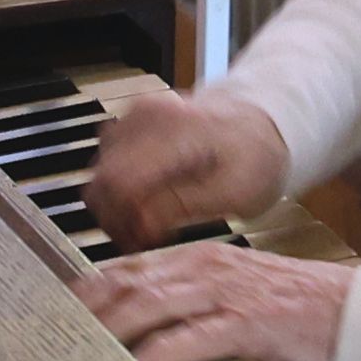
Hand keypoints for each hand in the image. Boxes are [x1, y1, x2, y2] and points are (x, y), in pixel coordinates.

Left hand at [77, 239, 355, 360]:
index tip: (55, 316)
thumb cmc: (300, 316)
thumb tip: (147, 334)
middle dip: (85, 314)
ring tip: (77, 357)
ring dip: (109, 333)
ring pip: (150, 307)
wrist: (360, 320)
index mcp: (201, 258)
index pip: (127, 268)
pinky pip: (189, 339)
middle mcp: (207, 267)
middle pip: (128, 285)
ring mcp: (227, 293)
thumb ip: (191, 309)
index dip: (86, 292)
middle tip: (50, 341)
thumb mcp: (236, 300)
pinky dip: (155, 357)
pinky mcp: (247, 323)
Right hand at [83, 82, 291, 243]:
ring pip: (98, 178)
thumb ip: (183, 207)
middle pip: (101, 182)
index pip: (119, 183)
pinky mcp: (128, 127)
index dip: (125, 222)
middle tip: (144, 243)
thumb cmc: (256, 157)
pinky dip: (119, 193)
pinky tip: (145, 207)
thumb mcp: (234, 192)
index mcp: (173, 130)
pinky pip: (105, 167)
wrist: (261, 125)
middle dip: (117, 221)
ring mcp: (132, 119)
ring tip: (149, 227)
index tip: (145, 242)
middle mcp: (144, 117)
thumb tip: (139, 226)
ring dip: (116, 210)